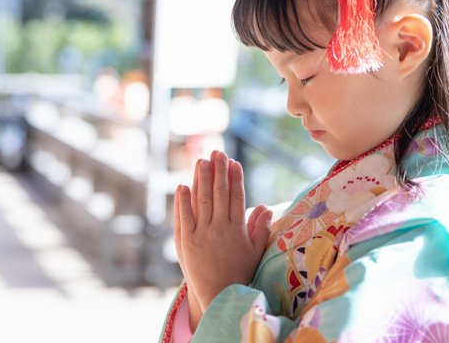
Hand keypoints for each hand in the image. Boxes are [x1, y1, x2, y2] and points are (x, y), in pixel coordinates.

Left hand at [176, 151, 272, 314]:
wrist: (220, 297)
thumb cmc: (239, 274)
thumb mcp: (255, 252)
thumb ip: (260, 228)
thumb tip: (266, 207)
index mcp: (237, 229)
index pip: (236, 197)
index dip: (235, 178)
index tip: (234, 163)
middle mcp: (219, 228)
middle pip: (218, 194)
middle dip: (218, 171)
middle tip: (217, 152)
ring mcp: (202, 234)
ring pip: (202, 201)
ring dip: (201, 179)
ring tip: (201, 161)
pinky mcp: (186, 242)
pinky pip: (184, 217)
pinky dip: (183, 201)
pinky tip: (183, 185)